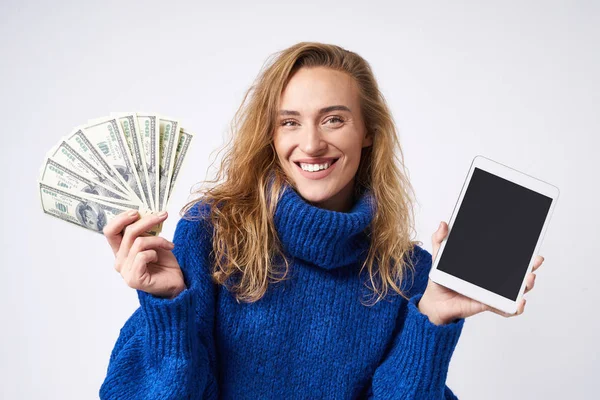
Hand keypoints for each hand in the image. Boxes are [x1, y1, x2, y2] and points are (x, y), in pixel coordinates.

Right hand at [103, 210, 185, 298]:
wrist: (175, 282)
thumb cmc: (164, 263)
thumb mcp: (153, 241)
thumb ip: (144, 231)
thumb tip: (143, 213)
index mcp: (121, 251)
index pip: (110, 231)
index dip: (121, 219)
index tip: (137, 212)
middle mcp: (119, 261)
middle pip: (127, 233)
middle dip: (147, 221)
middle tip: (163, 215)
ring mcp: (125, 271)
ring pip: (139, 243)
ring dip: (158, 240)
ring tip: (168, 245)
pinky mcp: (134, 279)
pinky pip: (142, 256)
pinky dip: (155, 253)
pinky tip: (159, 258)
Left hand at [418, 221, 544, 324]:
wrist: (435, 301)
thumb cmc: (441, 279)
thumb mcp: (440, 257)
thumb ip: (441, 240)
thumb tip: (443, 224)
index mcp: (485, 264)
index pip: (508, 256)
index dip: (522, 250)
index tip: (531, 244)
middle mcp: (493, 278)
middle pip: (519, 272)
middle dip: (531, 266)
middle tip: (535, 260)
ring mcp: (492, 292)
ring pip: (517, 289)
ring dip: (526, 284)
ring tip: (529, 279)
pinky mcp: (488, 305)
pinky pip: (505, 309)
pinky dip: (514, 308)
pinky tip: (518, 303)